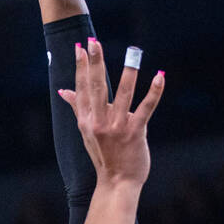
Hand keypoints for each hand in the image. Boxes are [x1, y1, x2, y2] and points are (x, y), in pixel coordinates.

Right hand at [59, 39, 163, 187]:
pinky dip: (154, 92)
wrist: (117, 182)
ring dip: (128, 72)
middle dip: (95, 62)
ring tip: (133, 52)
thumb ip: (78, 107)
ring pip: (123, 95)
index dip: (81, 66)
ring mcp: (116, 128)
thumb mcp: (86, 131)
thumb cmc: (104, 155)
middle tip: (93, 41)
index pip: (82, 88)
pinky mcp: (134, 133)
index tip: (80, 47)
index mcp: (86, 119)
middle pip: (96, 87)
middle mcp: (98, 122)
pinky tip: (160, 76)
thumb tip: (64, 90)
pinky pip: (146, 109)